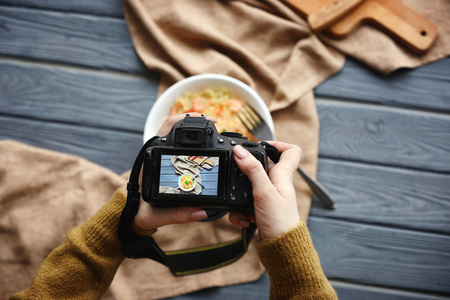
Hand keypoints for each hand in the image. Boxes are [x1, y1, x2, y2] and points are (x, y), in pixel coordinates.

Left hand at [125, 113, 216, 230]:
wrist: (130, 213)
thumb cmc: (139, 212)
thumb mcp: (155, 216)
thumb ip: (177, 215)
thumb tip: (201, 211)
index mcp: (151, 160)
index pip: (167, 129)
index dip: (186, 120)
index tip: (204, 121)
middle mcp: (155, 154)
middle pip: (173, 126)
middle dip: (194, 120)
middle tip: (214, 123)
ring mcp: (159, 156)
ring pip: (175, 134)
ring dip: (192, 130)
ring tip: (212, 130)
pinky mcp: (164, 161)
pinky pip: (177, 146)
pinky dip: (190, 142)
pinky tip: (203, 145)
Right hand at [229, 141, 301, 240]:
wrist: (280, 248)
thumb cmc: (280, 221)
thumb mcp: (263, 191)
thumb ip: (252, 170)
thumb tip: (240, 151)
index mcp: (283, 176)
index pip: (291, 151)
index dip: (277, 144)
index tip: (260, 145)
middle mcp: (277, 184)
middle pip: (262, 167)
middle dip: (246, 171)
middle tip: (237, 174)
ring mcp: (269, 197)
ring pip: (250, 187)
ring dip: (240, 195)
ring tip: (240, 203)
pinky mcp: (261, 209)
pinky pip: (246, 204)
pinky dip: (241, 210)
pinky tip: (242, 217)